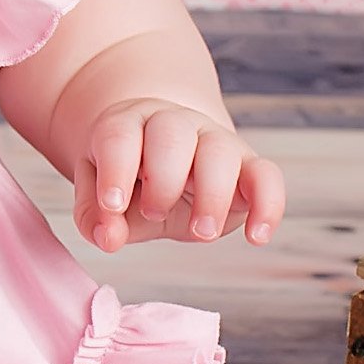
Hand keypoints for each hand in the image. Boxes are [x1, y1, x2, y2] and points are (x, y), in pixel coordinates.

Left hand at [70, 97, 284, 253]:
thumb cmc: (129, 182)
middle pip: (172, 135)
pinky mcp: (248, 165)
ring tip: (201, 233)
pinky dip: (268, 204)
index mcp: (127, 125)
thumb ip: (95, 217)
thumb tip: (108, 239)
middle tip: (153, 214)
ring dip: (212, 194)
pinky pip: (267, 174)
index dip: (115, 170)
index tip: (112, 205)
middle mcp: (172, 124)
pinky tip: (256, 237)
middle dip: (163, 179)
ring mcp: (213, 140)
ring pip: (220, 151)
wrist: (165, 164)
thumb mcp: (100, 198)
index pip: (119, 137)